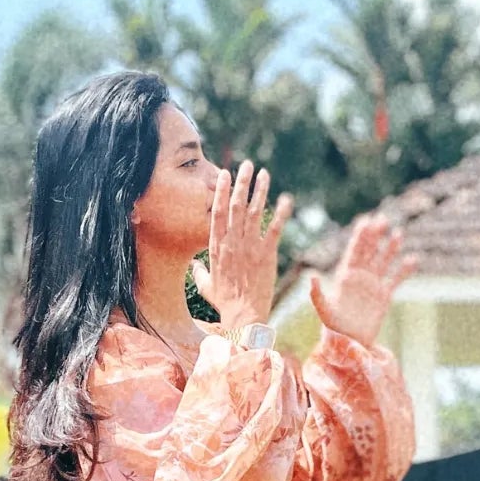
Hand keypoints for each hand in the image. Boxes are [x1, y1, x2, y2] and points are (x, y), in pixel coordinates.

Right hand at [190, 158, 293, 329]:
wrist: (244, 315)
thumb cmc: (225, 303)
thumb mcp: (207, 286)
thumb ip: (199, 272)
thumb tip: (193, 265)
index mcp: (217, 247)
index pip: (217, 212)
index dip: (220, 190)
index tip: (224, 174)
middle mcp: (232, 243)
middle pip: (235, 205)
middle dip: (241, 183)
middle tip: (247, 165)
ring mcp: (250, 247)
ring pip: (254, 212)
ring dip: (260, 191)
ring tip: (264, 173)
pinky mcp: (267, 254)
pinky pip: (275, 229)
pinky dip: (281, 213)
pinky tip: (287, 198)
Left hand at [308, 211, 418, 347]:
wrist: (349, 343)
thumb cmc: (333, 328)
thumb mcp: (324, 311)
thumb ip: (317, 294)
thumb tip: (311, 276)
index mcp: (345, 276)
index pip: (354, 251)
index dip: (360, 236)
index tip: (366, 220)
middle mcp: (359, 277)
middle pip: (370, 251)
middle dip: (376, 235)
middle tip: (384, 219)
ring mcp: (372, 285)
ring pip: (383, 261)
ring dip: (390, 248)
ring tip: (399, 233)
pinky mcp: (383, 296)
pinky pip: (395, 279)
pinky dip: (404, 270)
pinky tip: (414, 259)